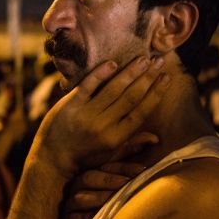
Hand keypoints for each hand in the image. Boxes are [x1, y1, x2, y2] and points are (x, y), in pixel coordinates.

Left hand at [32, 56, 169, 178]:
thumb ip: (132, 143)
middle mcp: (104, 125)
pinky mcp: (70, 105)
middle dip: (147, 78)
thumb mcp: (110, 154)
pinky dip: (100, 74)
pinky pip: (88, 86)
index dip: (155, 94)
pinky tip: (112, 62)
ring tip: (143, 58)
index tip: (166, 78)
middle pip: (130, 97)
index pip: (141, 112)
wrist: (51, 159)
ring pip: (113, 89)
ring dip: (130, 72)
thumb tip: (156, 138)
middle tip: (159, 60)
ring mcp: (87, 114)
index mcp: (117, 137)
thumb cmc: (84, 157)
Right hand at [54, 153, 148, 218]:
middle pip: (91, 177)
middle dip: (111, 180)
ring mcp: (68, 204)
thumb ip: (129, 156)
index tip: (143, 169)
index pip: (105, 165)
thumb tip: (153, 138)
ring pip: (80, 197)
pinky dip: (84, 218)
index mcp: (90, 173)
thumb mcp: (113, 178)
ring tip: (114, 199)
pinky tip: (95, 218)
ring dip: (99, 198)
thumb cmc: (97, 202)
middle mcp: (77, 186)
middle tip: (128, 183)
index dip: (124, 167)